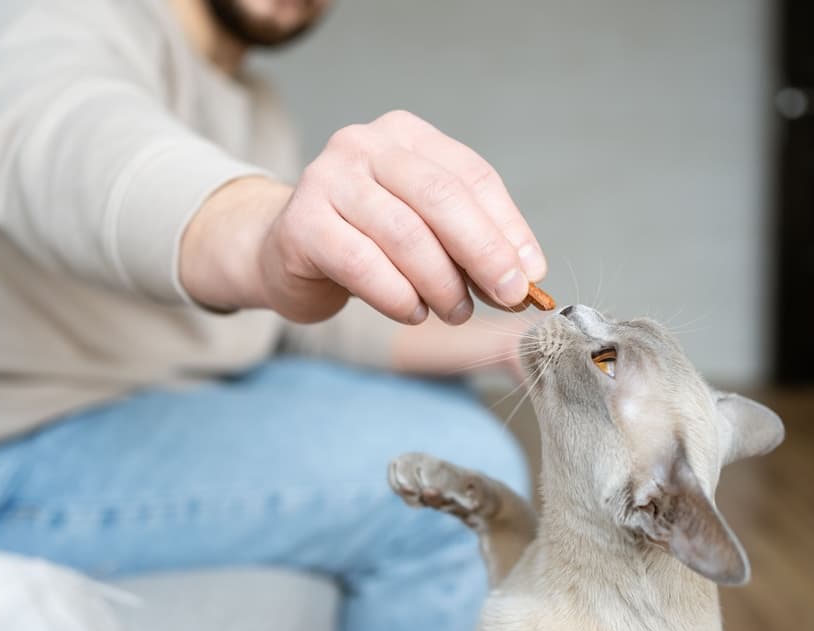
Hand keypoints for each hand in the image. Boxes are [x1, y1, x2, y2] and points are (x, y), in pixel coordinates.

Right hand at [181, 111, 546, 324]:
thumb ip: (472, 241)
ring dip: (442, 284)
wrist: (283, 252)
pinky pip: (364, 265)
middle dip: (484, 254)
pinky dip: (399, 297)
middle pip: (442, 198)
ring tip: (454, 311)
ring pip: (405, 235)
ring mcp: (328, 179)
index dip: (508, 228)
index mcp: (405, 135)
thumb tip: (526, 273)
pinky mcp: (302, 223)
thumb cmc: (366, 240)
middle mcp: (364, 145)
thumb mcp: (425, 228)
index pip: (472, 176)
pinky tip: (412, 312)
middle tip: (507, 296)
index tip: (530, 273)